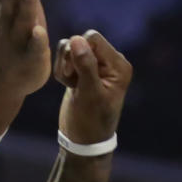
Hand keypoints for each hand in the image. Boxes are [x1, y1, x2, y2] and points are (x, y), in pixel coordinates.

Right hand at [55, 30, 131, 145]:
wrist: (83, 141)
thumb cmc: (90, 122)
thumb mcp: (89, 94)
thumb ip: (85, 65)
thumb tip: (76, 39)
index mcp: (118, 65)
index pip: (92, 39)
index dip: (78, 52)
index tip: (75, 74)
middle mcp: (110, 62)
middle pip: (80, 40)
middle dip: (70, 59)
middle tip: (71, 81)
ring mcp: (96, 65)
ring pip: (71, 48)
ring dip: (65, 66)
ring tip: (70, 85)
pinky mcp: (83, 70)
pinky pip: (67, 57)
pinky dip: (63, 70)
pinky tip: (69, 86)